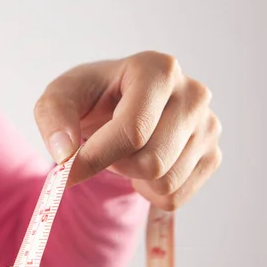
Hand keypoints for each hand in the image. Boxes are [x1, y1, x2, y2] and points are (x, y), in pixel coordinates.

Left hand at [34, 51, 221, 210]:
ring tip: (125, 153)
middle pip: (152, 162)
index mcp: (157, 70)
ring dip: (133, 179)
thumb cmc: (91, 98)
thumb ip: (54, 118)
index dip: (96, 158)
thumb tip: (64, 155)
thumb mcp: (60, 97)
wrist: (117, 105)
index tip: (66, 171)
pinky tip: (143, 165)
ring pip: (166, 183)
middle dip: (117, 166)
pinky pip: (176, 197)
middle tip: (105, 149)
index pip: (133, 131)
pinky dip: (150, 192)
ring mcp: (208, 126)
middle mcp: (193, 94)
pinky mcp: (212, 154)